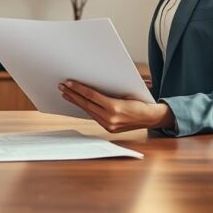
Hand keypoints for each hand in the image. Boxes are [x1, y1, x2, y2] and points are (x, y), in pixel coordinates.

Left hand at [59, 79, 174, 132]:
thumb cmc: (141, 101)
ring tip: (66, 94)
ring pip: (88, 111)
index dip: (78, 89)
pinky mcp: (108, 128)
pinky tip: (78, 103)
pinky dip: (85, 108)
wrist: (151, 118)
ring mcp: (109, 125)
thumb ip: (110, 90)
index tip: (68, 83)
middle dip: (73, 95)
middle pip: (86, 104)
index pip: (91, 96)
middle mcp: (110, 118)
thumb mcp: (126, 92)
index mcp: (115, 107)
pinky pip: (94, 116)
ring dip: (76, 102)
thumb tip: (94, 83)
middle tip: (62, 87)